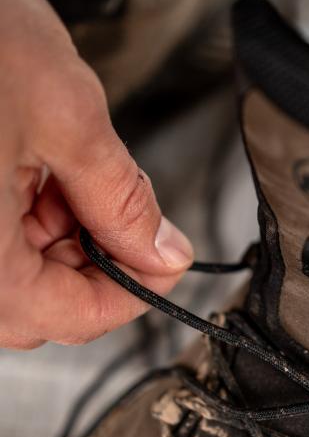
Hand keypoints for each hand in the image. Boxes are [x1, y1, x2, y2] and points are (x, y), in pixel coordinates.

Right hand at [0, 0, 192, 348]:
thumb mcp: (68, 118)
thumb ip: (123, 198)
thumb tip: (163, 250)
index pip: (66, 318)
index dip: (132, 293)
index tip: (165, 258)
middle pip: (33, 303)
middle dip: (92, 260)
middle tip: (121, 205)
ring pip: (7, 271)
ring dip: (56, 234)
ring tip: (69, 165)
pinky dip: (19, 212)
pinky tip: (35, 162)